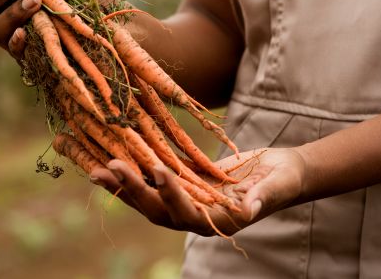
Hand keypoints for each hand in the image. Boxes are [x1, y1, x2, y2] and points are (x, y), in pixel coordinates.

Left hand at [89, 148, 305, 235]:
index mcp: (219, 221)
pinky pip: (154, 179)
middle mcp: (197, 215)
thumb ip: (261, 198)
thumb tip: (248, 210)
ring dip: (124, 184)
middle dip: (133, 189)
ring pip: (149, 197)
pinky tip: (113, 159)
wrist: (282, 172)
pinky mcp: (184, 184)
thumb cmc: (284, 180)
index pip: (188, 213)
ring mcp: (188, 200)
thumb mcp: (276, 186)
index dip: (171, 194)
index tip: (158, 171)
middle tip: (110, 167)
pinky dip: (134, 171)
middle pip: (158, 208)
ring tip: (97, 168)